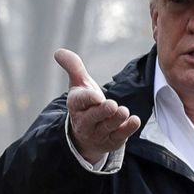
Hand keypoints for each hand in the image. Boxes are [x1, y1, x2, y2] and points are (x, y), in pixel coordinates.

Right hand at [56, 48, 139, 163]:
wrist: (87, 135)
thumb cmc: (85, 104)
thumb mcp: (79, 84)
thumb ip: (73, 67)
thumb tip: (58, 52)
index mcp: (76, 105)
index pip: (80, 102)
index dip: (89, 99)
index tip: (97, 96)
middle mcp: (85, 121)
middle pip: (93, 117)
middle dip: (102, 111)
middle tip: (113, 105)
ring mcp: (98, 133)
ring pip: (108, 126)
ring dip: (116, 119)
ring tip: (123, 111)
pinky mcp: (112, 141)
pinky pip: (120, 136)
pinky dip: (127, 129)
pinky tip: (134, 121)